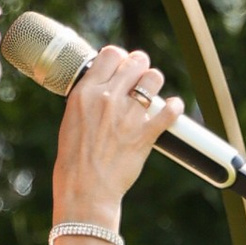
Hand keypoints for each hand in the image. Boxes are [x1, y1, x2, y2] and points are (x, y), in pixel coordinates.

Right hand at [51, 44, 174, 224]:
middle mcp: (107, 98)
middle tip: (140, 79)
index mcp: (85, 92)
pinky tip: (172, 109)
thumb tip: (104, 87)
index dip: (120, 58)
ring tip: (152, 94)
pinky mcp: (145, 134)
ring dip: (155, 84)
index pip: (110, 54)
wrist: (84, 189)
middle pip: (136, 62)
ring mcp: (128, 115)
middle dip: (140, 67)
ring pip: (154, 79)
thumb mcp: (72, 120)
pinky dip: (174, 108)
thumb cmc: (74, 159)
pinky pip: (170, 110)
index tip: (123, 66)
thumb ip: (88, 99)